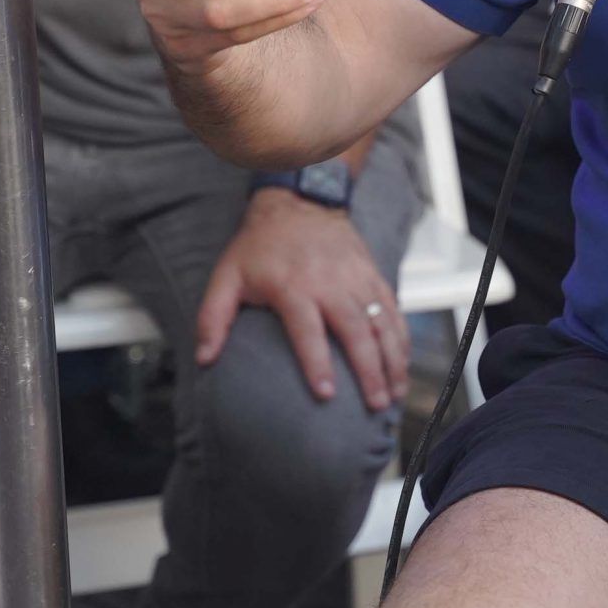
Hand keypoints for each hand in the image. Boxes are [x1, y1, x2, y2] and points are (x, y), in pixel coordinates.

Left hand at [196, 188, 407, 410]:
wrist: (298, 201)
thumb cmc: (260, 245)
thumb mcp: (227, 277)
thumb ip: (212, 318)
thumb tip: (205, 359)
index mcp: (293, 287)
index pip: (308, 331)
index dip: (317, 364)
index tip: (327, 394)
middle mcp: (331, 283)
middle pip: (355, 331)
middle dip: (369, 371)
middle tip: (375, 406)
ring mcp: (356, 279)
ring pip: (381, 323)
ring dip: (392, 360)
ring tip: (394, 394)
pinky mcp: (372, 276)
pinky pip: (392, 310)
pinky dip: (401, 339)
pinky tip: (402, 365)